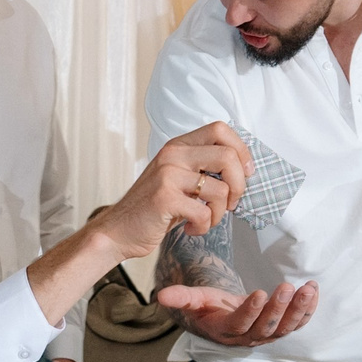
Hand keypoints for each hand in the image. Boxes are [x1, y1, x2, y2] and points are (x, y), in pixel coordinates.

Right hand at [94, 122, 252, 256]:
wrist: (117, 231)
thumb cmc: (151, 208)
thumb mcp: (176, 179)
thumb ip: (201, 168)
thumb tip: (241, 169)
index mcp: (178, 146)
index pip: (220, 130)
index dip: (241, 150)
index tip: (245, 173)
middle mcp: (173, 154)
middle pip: (228, 156)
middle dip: (239, 185)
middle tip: (231, 203)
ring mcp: (168, 175)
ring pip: (221, 189)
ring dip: (220, 213)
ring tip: (205, 220)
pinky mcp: (165, 198)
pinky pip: (204, 212)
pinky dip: (204, 226)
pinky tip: (191, 228)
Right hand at [156, 280, 318, 346]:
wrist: (223, 318)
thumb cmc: (208, 308)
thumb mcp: (194, 300)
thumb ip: (181, 298)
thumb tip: (160, 296)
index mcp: (226, 330)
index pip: (240, 324)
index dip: (251, 311)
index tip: (260, 292)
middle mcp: (248, 338)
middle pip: (266, 327)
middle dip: (279, 308)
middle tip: (288, 287)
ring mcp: (266, 335)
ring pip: (285, 328)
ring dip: (298, 309)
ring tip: (307, 288)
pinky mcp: (280, 329)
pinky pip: (297, 323)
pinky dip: (307, 310)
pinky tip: (313, 291)